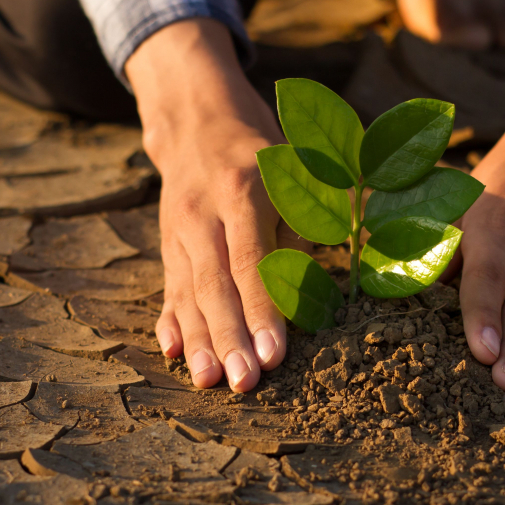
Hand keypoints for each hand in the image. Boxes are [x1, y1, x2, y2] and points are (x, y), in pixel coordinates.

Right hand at [126, 19, 285, 390]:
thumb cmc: (265, 150)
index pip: (252, 260)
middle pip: (215, 285)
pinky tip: (170, 351)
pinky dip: (169, 321)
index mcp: (243, 189)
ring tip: (208, 381)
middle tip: (243, 383)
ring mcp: (180, 232)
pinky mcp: (167, 245)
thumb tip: (338, 268)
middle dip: (229, 338)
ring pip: (188, 293)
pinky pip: (168, 288)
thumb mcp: (298, 165)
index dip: (263, 310)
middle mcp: (205, 213)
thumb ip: (313, 217)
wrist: (197, 121)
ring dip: (199, 341)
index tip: (274, 353)